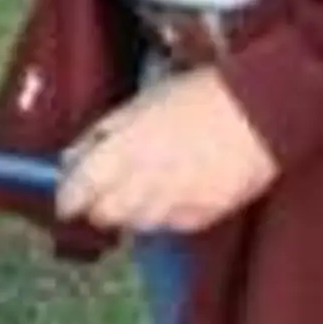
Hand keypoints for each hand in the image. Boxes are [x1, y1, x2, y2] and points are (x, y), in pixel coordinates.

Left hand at [54, 68, 277, 234]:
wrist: (259, 114)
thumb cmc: (195, 97)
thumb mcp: (137, 104)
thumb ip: (101, 134)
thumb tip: (71, 159)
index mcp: (127, 147)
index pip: (84, 186)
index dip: (68, 197)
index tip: (63, 201)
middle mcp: (149, 180)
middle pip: (108, 214)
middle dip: (97, 207)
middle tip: (97, 195)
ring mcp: (179, 202)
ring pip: (138, 225)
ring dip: (128, 213)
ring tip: (134, 192)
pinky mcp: (205, 215)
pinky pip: (171, 226)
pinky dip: (161, 217)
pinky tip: (166, 196)